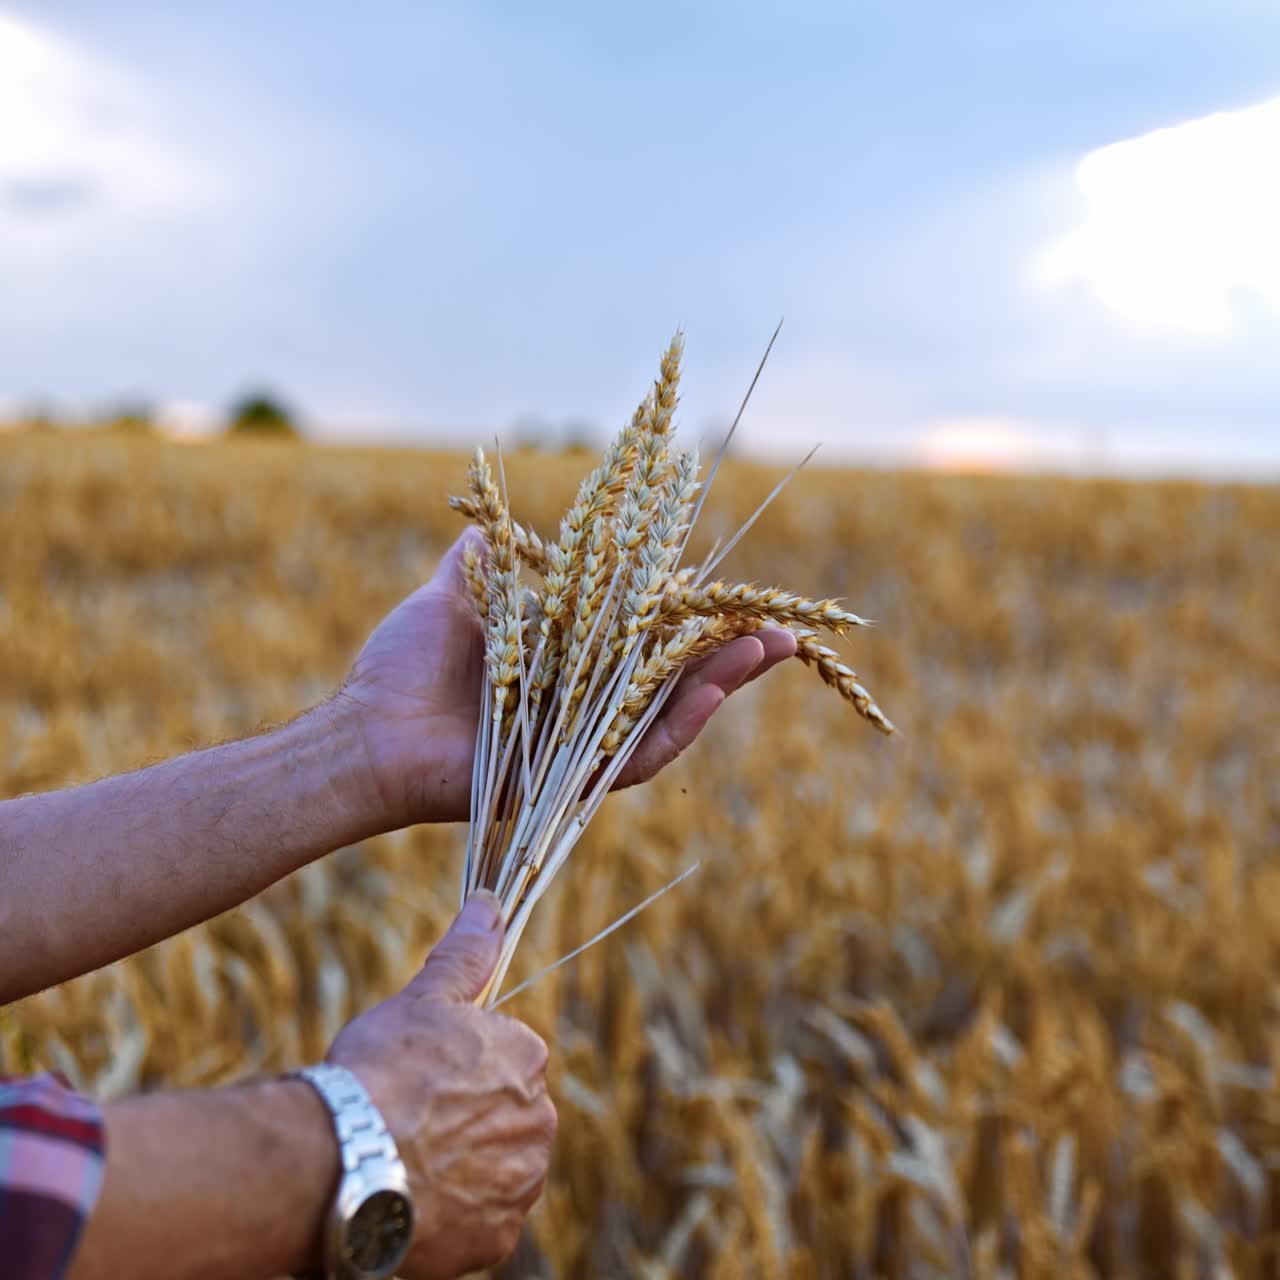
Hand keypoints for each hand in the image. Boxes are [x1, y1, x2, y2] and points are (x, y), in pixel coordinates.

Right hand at [327, 893, 554, 1278]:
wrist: (346, 1161)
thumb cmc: (381, 1072)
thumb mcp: (422, 1000)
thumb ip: (464, 957)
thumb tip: (490, 904)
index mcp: (527, 1058)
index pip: (503, 1058)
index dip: (456, 1067)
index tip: (420, 1076)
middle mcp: (538, 1121)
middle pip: (502, 1115)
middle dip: (464, 1118)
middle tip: (409, 1120)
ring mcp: (520, 1183)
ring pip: (493, 1169)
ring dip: (460, 1167)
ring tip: (406, 1160)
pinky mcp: (497, 1237)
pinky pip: (478, 1221)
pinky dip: (451, 1213)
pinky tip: (413, 1198)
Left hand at [335, 530, 797, 826]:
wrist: (366, 734)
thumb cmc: (400, 669)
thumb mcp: (451, 597)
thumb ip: (481, 562)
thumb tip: (488, 519)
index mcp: (563, 667)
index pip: (642, 638)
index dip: (688, 617)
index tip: (726, 587)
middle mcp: (582, 707)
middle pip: (673, 677)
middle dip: (730, 652)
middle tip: (784, 627)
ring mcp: (581, 744)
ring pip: (672, 714)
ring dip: (726, 683)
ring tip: (774, 648)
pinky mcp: (573, 780)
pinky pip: (640, 755)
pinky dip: (680, 723)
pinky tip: (716, 689)